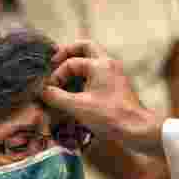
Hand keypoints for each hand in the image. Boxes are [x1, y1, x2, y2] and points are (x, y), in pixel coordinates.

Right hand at [42, 40, 165, 156]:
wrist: (138, 130)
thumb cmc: (110, 116)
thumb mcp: (78, 106)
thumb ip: (56, 97)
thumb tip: (41, 91)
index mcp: (100, 64)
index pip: (71, 62)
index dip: (57, 75)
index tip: (49, 90)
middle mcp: (109, 64)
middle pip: (85, 48)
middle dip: (67, 54)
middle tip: (54, 63)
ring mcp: (114, 75)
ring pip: (91, 61)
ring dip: (75, 67)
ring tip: (61, 79)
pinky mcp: (115, 87)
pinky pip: (96, 75)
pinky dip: (83, 79)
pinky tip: (74, 93)